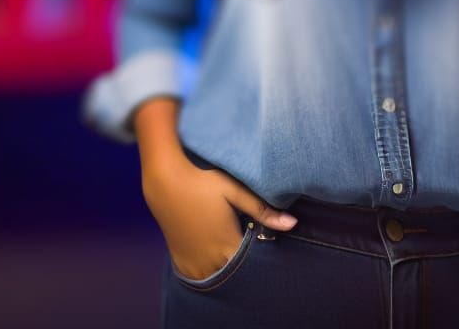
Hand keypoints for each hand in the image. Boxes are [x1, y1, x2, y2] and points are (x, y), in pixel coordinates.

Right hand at [142, 152, 295, 280]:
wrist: (165, 182)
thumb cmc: (202, 183)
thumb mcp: (233, 190)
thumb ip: (262, 209)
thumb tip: (293, 224)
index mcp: (228, 245)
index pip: (253, 262)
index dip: (258, 251)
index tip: (256, 235)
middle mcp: (212, 261)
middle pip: (236, 271)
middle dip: (242, 260)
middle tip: (237, 235)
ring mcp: (195, 264)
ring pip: (218, 277)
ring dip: (224, 266)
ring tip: (223, 241)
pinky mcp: (181, 263)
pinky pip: (199, 277)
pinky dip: (207, 269)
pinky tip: (208, 250)